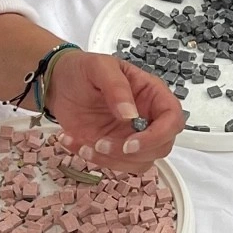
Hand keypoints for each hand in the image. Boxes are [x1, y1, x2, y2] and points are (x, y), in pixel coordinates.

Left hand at [45, 50, 184, 172]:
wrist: (59, 83)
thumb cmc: (84, 70)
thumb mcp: (99, 67)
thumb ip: (116, 87)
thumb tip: (130, 115)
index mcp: (152, 95)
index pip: (173, 119)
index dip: (159, 135)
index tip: (131, 143)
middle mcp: (148, 118)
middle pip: (161, 147)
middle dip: (133, 153)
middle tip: (101, 144)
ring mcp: (131, 136)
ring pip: (140, 162)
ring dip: (112, 160)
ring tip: (84, 144)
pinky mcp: (114, 149)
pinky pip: (115, 164)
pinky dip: (94, 160)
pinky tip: (75, 143)